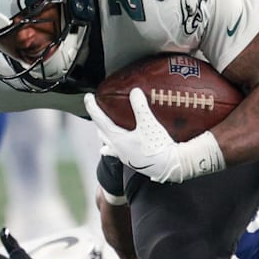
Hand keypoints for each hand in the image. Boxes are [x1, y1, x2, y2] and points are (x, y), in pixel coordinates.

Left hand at [83, 88, 224, 183]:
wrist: (170, 166)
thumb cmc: (157, 147)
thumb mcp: (149, 124)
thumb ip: (140, 107)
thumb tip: (134, 91)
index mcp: (118, 140)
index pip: (100, 120)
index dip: (93, 108)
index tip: (88, 98)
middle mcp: (118, 149)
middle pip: (102, 133)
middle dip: (98, 122)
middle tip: (97, 111)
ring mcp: (125, 157)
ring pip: (109, 144)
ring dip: (105, 135)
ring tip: (104, 130)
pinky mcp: (134, 161)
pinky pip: (119, 152)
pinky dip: (115, 147)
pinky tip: (120, 147)